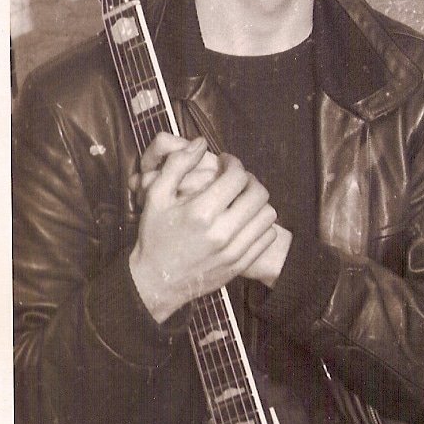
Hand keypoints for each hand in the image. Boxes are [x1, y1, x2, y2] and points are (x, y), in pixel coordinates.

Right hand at [128, 134, 279, 323]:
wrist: (156, 281)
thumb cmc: (156, 236)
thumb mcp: (156, 197)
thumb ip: (177, 165)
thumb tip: (200, 142)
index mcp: (201, 212)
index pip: (237, 176)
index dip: (234, 163)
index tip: (227, 163)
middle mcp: (222, 232)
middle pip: (258, 193)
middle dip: (249, 180)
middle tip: (237, 179)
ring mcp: (234, 250)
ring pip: (267, 214)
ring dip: (258, 202)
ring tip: (243, 199)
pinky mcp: (241, 263)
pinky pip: (267, 235)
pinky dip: (261, 224)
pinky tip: (246, 220)